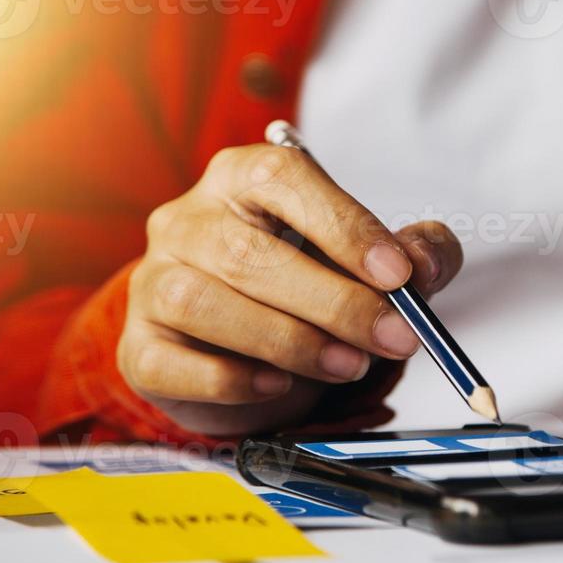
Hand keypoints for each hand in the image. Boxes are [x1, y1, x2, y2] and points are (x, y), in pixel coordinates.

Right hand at [117, 144, 461, 437]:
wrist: (250, 351)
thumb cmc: (313, 285)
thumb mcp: (377, 262)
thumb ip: (417, 253)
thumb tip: (423, 267)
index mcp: (243, 178)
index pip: (283, 179)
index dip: (345, 226)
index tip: (399, 275)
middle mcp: (187, 220)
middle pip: (247, 252)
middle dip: (334, 302)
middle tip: (392, 337)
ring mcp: (153, 281)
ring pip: (202, 304)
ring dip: (289, 341)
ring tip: (348, 364)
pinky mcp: (139, 346)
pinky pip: (172, 363)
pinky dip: (232, 380)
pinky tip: (279, 384)